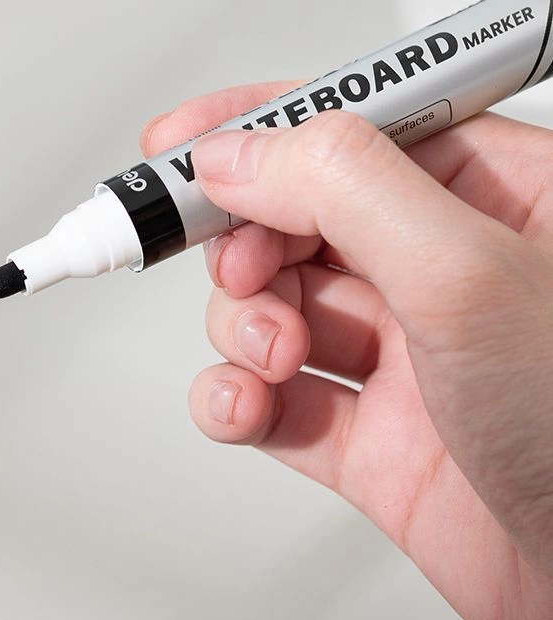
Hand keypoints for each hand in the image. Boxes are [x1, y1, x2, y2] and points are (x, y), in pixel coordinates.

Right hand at [142, 83, 552, 619]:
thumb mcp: (468, 277)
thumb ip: (345, 191)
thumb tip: (241, 156)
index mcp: (490, 202)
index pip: (350, 132)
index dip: (259, 132)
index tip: (179, 149)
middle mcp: (437, 276)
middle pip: (297, 224)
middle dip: (248, 247)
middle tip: (233, 266)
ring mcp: (399, 360)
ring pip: (273, 312)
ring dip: (246, 330)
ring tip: (272, 356)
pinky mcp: (365, 437)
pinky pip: (271, 401)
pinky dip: (238, 400)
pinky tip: (245, 406)